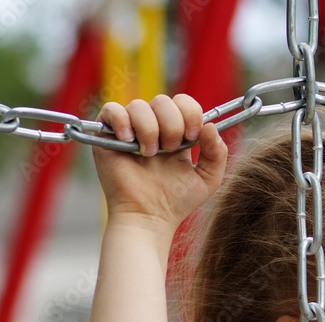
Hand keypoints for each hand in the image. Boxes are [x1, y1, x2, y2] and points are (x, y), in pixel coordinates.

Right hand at [92, 94, 226, 232]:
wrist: (150, 217)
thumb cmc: (176, 202)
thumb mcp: (208, 178)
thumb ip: (217, 153)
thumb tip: (211, 125)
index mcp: (176, 133)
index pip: (183, 103)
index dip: (191, 113)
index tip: (193, 135)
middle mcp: (153, 128)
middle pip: (163, 101)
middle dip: (172, 124)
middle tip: (170, 150)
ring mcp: (130, 131)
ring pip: (139, 105)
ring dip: (149, 129)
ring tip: (149, 154)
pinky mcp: (107, 136)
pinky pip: (112, 110)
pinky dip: (122, 122)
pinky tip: (129, 142)